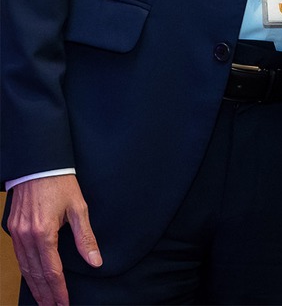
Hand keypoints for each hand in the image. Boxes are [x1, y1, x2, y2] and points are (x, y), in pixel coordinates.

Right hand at [8, 175, 101, 305]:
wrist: (39, 164)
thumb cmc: (61, 183)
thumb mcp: (79, 207)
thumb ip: (85, 237)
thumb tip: (96, 260)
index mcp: (44, 232)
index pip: (52, 270)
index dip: (59, 289)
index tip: (65, 303)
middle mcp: (27, 236)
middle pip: (36, 274)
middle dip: (45, 294)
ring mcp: (17, 234)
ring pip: (25, 268)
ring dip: (34, 287)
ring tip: (44, 300)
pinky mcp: (13, 229)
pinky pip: (19, 257)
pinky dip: (26, 271)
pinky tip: (32, 279)